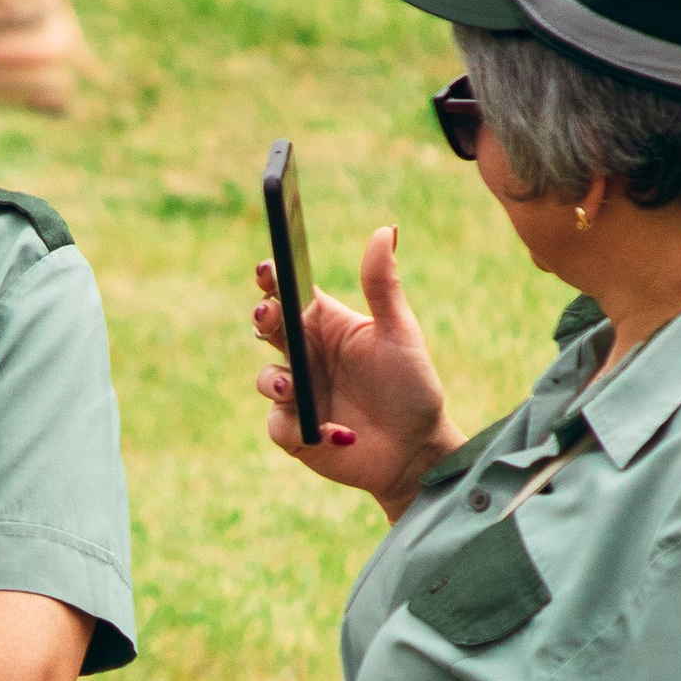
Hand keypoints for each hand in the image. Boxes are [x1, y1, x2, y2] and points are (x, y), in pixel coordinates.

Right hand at [254, 222, 459, 516]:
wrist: (417, 450)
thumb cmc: (411, 387)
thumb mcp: (399, 332)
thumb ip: (383, 285)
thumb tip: (384, 230)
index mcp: (325, 325)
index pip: (291, 294)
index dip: (274, 278)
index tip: (269, 268)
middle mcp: (305, 356)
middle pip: (269, 329)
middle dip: (264, 319)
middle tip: (269, 313)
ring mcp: (297, 395)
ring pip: (267, 379)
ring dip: (275, 380)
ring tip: (293, 386)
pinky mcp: (294, 433)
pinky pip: (282, 425)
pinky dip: (305, 429)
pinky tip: (338, 433)